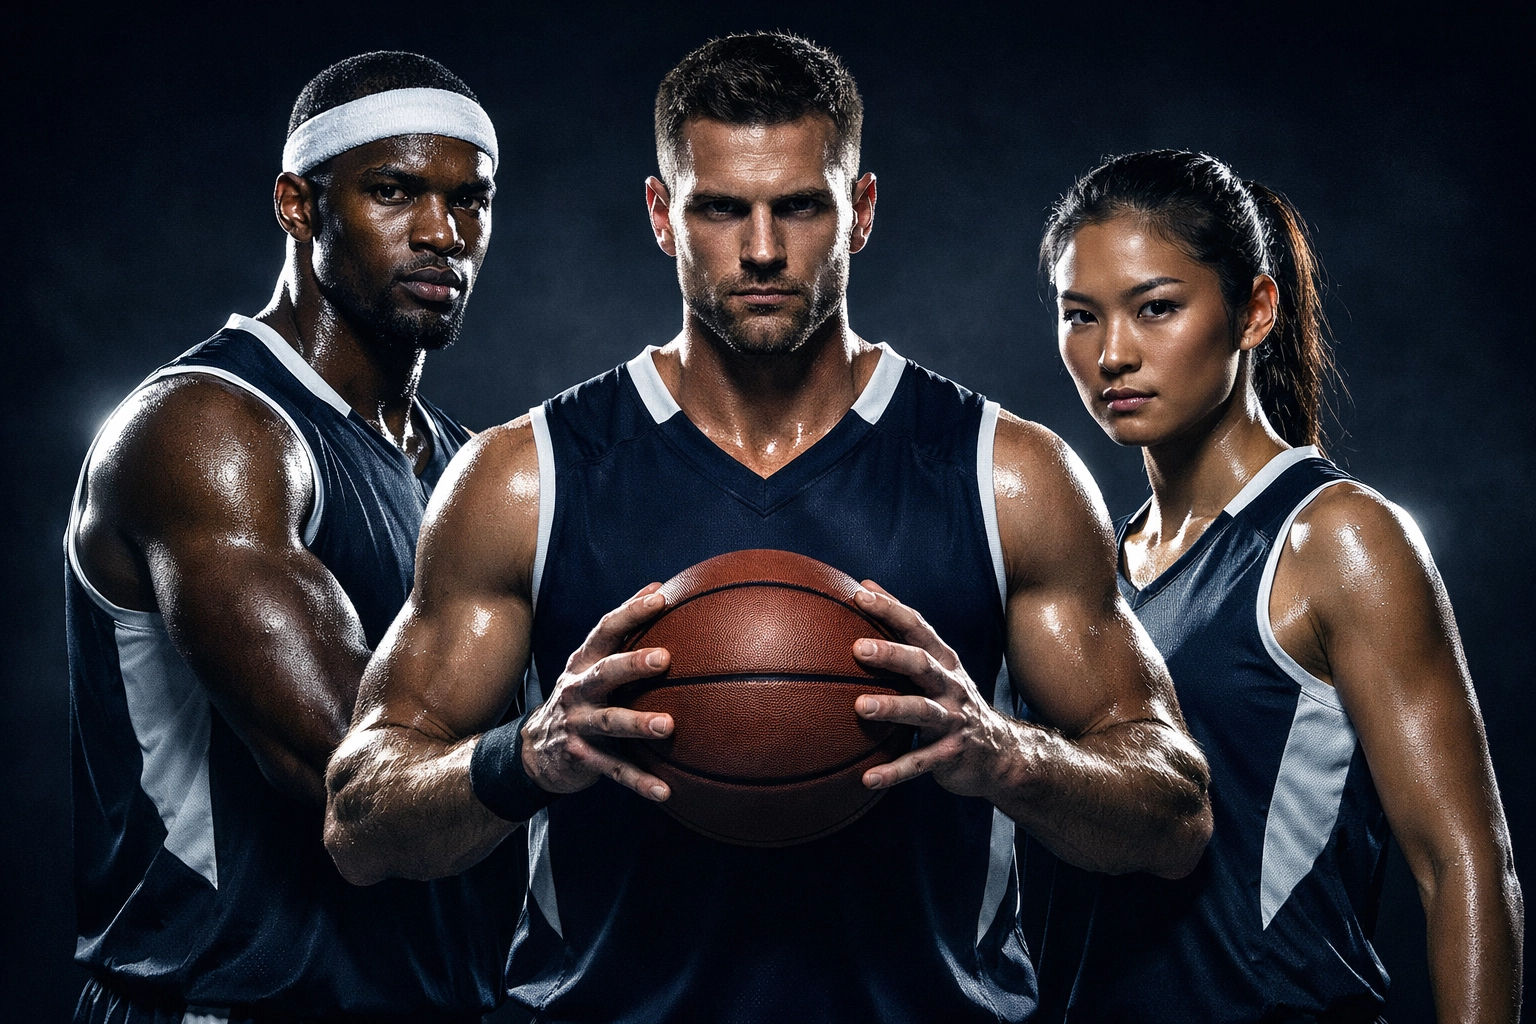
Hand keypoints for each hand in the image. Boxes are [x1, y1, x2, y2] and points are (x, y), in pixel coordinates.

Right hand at [521, 584, 674, 800]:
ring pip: (610, 723)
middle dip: (632, 664)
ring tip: (668, 726)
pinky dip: (640, 782)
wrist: (534, 750)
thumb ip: (623, 630)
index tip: (661, 599)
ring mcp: (578, 725)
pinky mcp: (582, 758)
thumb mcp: (593, 663)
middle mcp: (578, 690)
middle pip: (605, 673)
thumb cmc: (581, 696)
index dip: (631, 612)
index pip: (606, 630)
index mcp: (584, 662)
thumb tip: (660, 587)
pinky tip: (665, 791)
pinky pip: (614, 771)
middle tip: (663, 658)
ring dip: (638, 724)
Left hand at [852, 582, 1014, 797]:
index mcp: (943, 661)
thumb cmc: (952, 700)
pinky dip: (894, 771)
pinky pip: (920, 763)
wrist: (1001, 752)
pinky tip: (868, 778)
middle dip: (891, 654)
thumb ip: (902, 633)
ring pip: (922, 711)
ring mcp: (953, 721)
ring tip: (861, 707)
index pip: (916, 627)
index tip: (859, 597)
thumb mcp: (935, 665)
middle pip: (921, 664)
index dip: (890, 610)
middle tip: (858, 648)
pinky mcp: (951, 754)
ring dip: (892, 708)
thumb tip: (862, 588)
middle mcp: (951, 686)